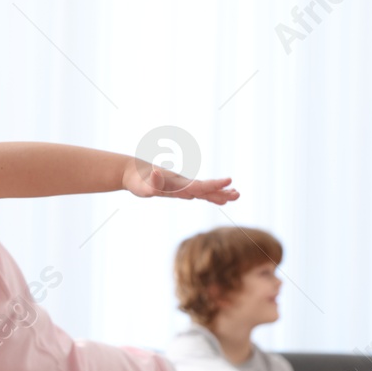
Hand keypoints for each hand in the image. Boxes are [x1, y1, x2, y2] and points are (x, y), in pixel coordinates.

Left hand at [123, 161, 238, 204]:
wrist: (133, 171)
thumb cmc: (137, 180)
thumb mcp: (142, 185)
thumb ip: (151, 182)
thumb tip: (155, 173)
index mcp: (177, 184)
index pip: (199, 185)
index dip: (213, 185)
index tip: (229, 181)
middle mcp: (183, 184)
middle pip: (205, 188)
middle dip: (221, 191)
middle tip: (238, 194)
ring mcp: (182, 186)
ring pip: (204, 191)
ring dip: (219, 193)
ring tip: (235, 195)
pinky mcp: (179, 189)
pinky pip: (198, 193)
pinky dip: (210, 195)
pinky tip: (219, 199)